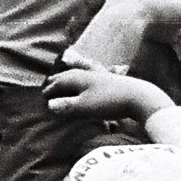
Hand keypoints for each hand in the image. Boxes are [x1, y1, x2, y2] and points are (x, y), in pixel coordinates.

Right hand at [44, 65, 174, 123]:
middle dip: (57, 80)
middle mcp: (87, 74)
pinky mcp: (111, 81)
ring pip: (80, 73)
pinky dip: (85, 76)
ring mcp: (100, 75)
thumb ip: (67, 106)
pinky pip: (92, 75)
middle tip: (48, 83)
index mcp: (78, 78)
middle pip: (68, 75)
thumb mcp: (85, 107)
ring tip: (66, 75)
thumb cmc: (109, 101)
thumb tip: (49, 106)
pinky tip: (90, 79)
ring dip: (71, 75)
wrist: (138, 96)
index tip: (42, 97)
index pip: (58, 83)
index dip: (49, 90)